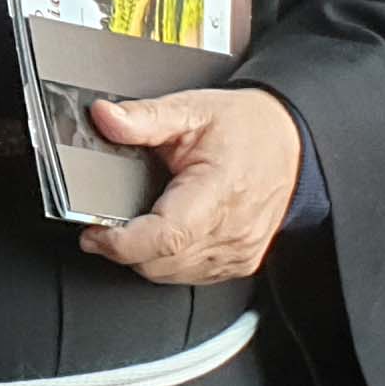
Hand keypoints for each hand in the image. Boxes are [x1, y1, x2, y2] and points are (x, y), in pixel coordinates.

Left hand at [79, 86, 301, 285]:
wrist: (291, 143)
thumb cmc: (246, 128)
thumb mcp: (191, 109)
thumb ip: (144, 117)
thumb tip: (106, 117)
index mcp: (218, 192)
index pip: (165, 237)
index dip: (120, 241)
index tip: (93, 232)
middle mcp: (232, 231)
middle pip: (160, 263)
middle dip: (123, 247)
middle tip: (103, 223)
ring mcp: (237, 252)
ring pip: (171, 275)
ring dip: (144, 256)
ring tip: (133, 225)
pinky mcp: (239, 263)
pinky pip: (190, 276)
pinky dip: (168, 261)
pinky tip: (164, 234)